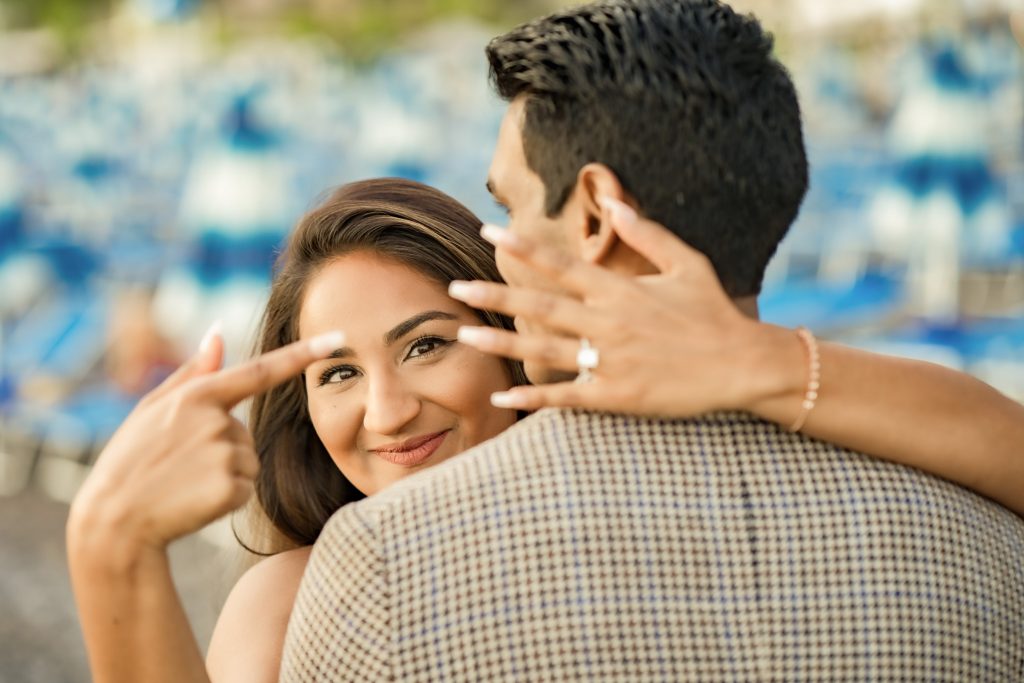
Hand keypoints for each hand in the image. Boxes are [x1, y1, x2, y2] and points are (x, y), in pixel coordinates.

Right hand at [68, 327, 344, 554]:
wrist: (114, 522)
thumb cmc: (131, 460)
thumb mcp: (153, 409)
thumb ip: (193, 371)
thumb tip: (218, 331)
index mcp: (197, 395)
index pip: (261, 370)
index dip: (303, 354)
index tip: (338, 338)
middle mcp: (215, 420)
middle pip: (245, 431)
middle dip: (219, 448)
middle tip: (177, 465)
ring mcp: (224, 454)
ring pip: (248, 460)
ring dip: (224, 473)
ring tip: (183, 482)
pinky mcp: (232, 488)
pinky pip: (247, 487)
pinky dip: (227, 497)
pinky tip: (194, 500)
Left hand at [449, 197, 799, 417]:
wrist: (743, 365)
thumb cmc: (714, 311)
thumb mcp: (687, 262)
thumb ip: (646, 231)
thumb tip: (611, 201)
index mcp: (620, 289)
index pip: (561, 263)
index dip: (522, 247)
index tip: (489, 232)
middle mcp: (609, 323)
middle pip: (540, 305)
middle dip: (495, 294)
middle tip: (454, 287)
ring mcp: (610, 361)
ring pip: (544, 350)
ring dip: (501, 343)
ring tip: (464, 336)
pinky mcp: (617, 396)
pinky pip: (567, 396)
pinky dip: (534, 396)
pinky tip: (503, 397)